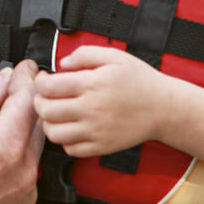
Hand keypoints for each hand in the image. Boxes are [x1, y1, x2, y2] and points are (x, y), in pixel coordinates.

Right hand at [0, 61, 42, 203]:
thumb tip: (6, 79)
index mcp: (6, 143)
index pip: (29, 98)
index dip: (26, 76)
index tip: (25, 67)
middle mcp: (23, 171)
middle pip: (35, 122)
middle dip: (22, 103)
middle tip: (5, 92)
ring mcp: (24, 193)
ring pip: (31, 147)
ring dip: (17, 130)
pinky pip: (25, 172)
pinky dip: (13, 157)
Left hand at [33, 46, 168, 157]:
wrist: (164, 108)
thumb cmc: (140, 81)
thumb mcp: (114, 56)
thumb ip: (84, 54)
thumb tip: (62, 63)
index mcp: (91, 85)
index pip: (47, 87)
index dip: (38, 81)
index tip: (43, 78)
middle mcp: (90, 110)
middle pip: (45, 111)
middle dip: (38, 101)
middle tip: (45, 95)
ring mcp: (95, 131)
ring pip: (53, 133)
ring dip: (48, 122)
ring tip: (55, 113)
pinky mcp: (101, 147)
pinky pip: (70, 149)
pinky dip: (64, 140)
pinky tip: (70, 127)